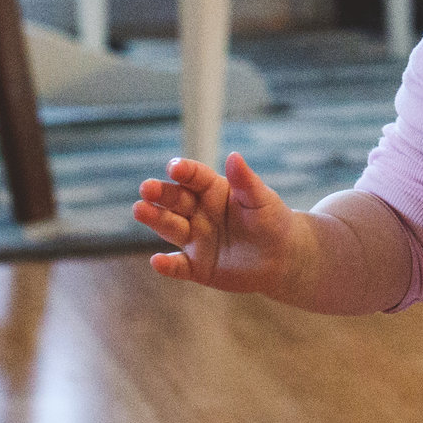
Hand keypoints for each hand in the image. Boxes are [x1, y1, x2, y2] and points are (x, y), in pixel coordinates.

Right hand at [134, 153, 312, 296]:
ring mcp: (195, 239)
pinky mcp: (196, 266)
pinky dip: (167, 265)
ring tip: (140, 210)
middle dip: (159, 193)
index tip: (173, 168)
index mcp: (213, 191)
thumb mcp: (261, 200)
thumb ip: (246, 181)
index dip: (183, 171)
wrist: (282, 258)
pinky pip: (178, 265)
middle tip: (146, 189)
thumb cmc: (272, 221)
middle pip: (174, 200)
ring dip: (154, 219)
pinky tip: (157, 262)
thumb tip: (234, 156)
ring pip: (170, 227)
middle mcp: (198, 212)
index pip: (194, 177)